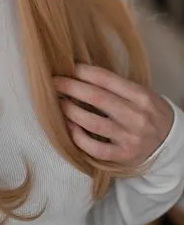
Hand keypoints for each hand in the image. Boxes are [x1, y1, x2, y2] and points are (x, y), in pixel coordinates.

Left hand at [53, 64, 174, 165]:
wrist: (171, 144)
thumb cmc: (149, 112)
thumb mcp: (141, 93)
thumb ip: (116, 85)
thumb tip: (81, 72)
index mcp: (141, 96)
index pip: (106, 79)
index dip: (83, 71)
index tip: (67, 67)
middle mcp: (137, 116)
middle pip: (96, 97)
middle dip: (70, 87)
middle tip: (54, 82)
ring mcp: (130, 138)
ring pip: (92, 122)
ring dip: (70, 111)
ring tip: (58, 103)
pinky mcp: (124, 156)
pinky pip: (95, 148)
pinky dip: (78, 137)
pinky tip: (69, 126)